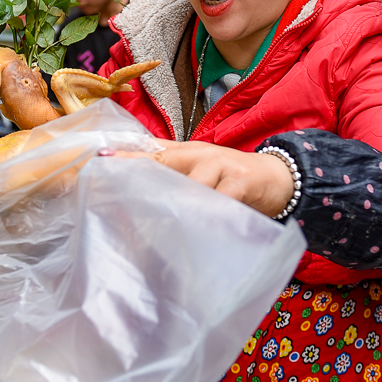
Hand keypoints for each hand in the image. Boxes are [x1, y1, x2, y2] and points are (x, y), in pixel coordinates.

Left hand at [112, 140, 293, 217]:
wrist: (280, 177)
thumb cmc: (232, 176)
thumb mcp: (201, 167)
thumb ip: (172, 169)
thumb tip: (134, 175)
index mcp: (187, 151)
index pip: (151, 152)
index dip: (126, 157)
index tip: (101, 160)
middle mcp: (200, 154)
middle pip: (164, 163)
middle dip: (142, 182)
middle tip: (120, 201)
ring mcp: (220, 166)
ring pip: (189, 185)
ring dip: (174, 205)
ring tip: (154, 226)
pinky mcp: (240, 182)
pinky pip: (218, 201)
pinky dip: (207, 216)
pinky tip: (197, 230)